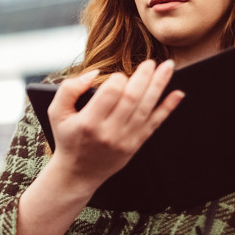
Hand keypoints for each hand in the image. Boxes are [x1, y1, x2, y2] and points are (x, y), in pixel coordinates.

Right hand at [47, 59, 183, 193]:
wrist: (78, 173)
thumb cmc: (67, 138)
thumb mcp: (56, 113)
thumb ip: (69, 89)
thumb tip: (94, 73)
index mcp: (89, 122)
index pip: (110, 93)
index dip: (118, 79)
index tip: (118, 75)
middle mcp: (109, 132)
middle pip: (132, 98)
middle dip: (144, 76)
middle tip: (151, 62)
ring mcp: (125, 140)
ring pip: (146, 108)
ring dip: (159, 85)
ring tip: (167, 67)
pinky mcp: (135, 145)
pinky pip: (155, 124)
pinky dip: (168, 107)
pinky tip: (178, 93)